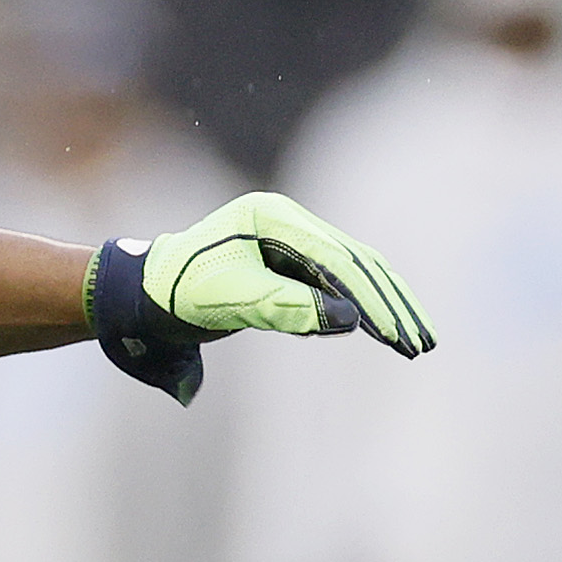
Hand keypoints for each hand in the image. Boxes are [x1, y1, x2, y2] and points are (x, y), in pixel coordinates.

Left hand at [89, 191, 436, 404]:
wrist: (140, 295)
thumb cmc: (176, 292)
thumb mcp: (230, 301)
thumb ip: (286, 308)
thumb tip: (348, 321)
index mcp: (274, 218)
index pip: (339, 259)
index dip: (374, 299)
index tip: (399, 334)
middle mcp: (286, 223)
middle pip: (355, 262)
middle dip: (391, 304)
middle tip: (421, 343)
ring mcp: (288, 242)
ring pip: (351, 275)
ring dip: (382, 308)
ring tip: (413, 343)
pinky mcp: (285, 265)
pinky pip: (332, 287)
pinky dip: (356, 310)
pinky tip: (376, 333)